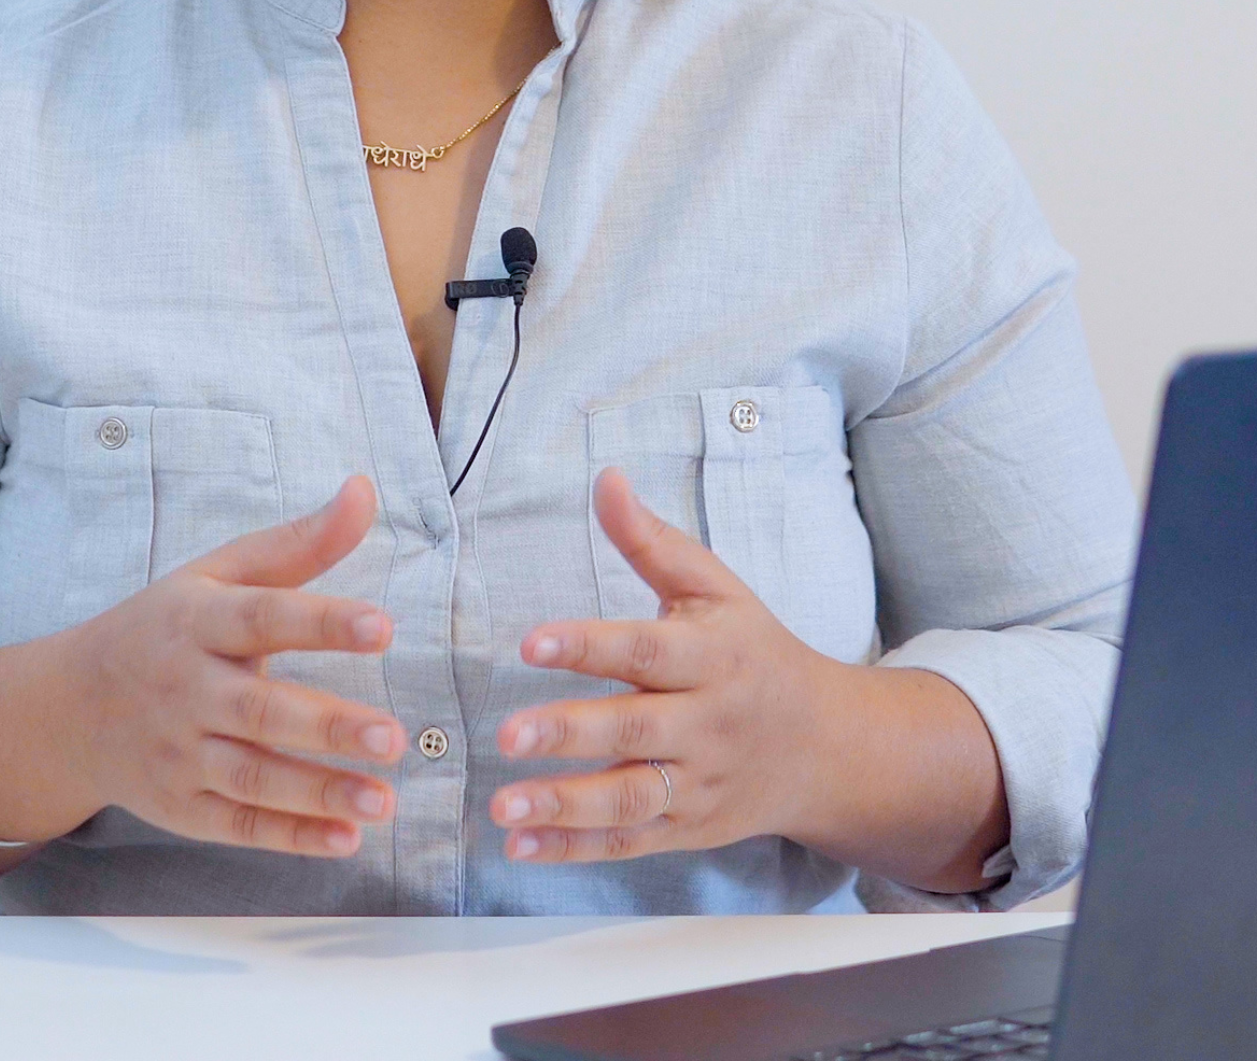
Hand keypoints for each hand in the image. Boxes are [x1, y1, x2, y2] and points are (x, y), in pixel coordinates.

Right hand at [0, 476, 406, 859]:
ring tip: (384, 800)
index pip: (263, 617)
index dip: (322, 622)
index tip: (383, 626)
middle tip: (394, 738)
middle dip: (327, 727)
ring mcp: (179, 754)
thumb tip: (364, 489)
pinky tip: (346, 840)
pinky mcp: (182, 808)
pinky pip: (239, 827)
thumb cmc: (167, 628)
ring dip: (319, 793)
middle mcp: (186, 690)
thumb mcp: (219, 573)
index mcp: (198, 621)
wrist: (71, 708)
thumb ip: (299, 543)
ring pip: (252, 778)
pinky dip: (292, 838)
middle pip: (259, 710)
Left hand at [489, 466, 837, 863]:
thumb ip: (651, 540)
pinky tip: (522, 847)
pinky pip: (631, 843)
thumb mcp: (715, 587)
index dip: (588, 645)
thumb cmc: (756, 650)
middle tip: (508, 736)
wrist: (826, 745)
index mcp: (710, 655)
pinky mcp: (690, 829)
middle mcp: (706, 723)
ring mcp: (700, 783)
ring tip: (504, 805)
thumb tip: (605, 479)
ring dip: (565, 806)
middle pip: (635, 730)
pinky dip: (576, 850)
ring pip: (632, 799)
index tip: (531, 642)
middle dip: (570, 735)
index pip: (645, 649)